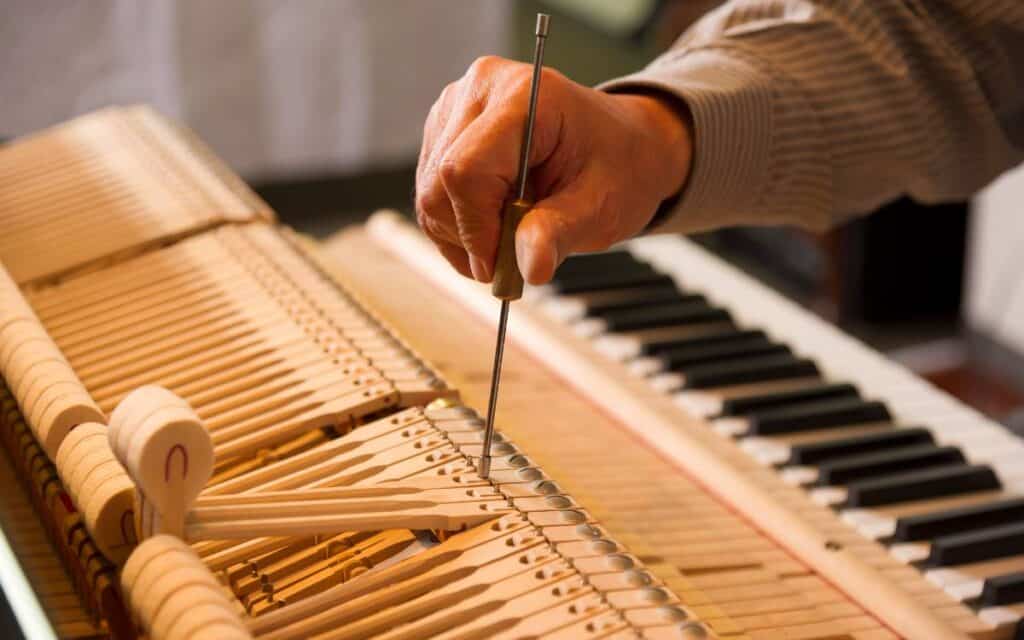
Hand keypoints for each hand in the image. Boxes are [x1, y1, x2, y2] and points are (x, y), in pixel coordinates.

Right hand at [415, 56, 691, 284]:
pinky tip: (493, 223)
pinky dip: (457, 225)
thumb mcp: (601, 206)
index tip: (501, 266)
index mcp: (526, 97)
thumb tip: (529, 267)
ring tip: (511, 232)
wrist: (618, 144)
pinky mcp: (444, 130)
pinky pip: (429, 193)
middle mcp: (481, 90)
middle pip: (439, 184)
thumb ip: (559, 233)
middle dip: (471, 236)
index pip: (466, 169)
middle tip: (512, 256)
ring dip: (462, 235)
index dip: (476, 229)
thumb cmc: (617, 164)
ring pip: (428, 194)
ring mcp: (456, 107)